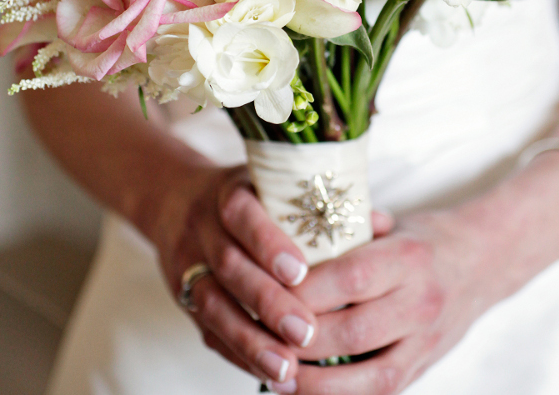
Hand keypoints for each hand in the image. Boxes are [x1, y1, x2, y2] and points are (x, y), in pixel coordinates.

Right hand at [154, 163, 318, 387]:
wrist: (179, 201)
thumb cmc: (250, 195)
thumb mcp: (277, 184)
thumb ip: (324, 204)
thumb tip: (380, 222)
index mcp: (230, 193)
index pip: (242, 215)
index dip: (267, 243)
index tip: (300, 271)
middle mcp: (204, 229)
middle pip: (230, 267)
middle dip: (268, 302)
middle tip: (306, 331)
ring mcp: (189, 265)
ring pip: (214, 305)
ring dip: (250, 340)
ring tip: (287, 368)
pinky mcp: (185, 300)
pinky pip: (209, 331)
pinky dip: (238, 354)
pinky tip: (269, 373)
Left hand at [285, 209, 495, 394]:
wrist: (483, 260)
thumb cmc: (422, 237)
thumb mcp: (389, 222)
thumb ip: (345, 231)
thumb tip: (291, 233)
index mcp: (408, 257)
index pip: (349, 279)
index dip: (303, 292)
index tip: (264, 291)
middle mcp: (421, 301)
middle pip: (353, 331)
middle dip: (300, 341)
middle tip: (258, 336)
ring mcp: (427, 340)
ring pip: (369, 376)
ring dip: (317, 383)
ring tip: (276, 377)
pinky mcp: (425, 366)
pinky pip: (383, 391)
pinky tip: (308, 391)